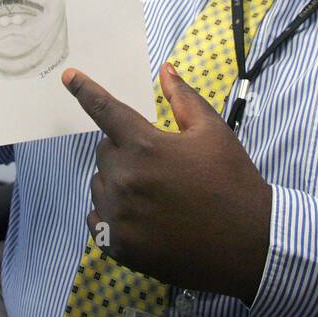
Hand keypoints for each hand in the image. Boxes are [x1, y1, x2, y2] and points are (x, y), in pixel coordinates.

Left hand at [65, 63, 272, 304]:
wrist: (250, 244)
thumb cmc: (233, 182)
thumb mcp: (214, 132)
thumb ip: (184, 99)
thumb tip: (165, 69)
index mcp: (145, 147)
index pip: (105, 111)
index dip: (85, 91)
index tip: (68, 76)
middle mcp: (124, 180)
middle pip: (105, 152)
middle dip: (126, 150)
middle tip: (160, 164)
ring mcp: (118, 216)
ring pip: (100, 185)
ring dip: (118, 182)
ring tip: (156, 194)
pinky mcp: (118, 246)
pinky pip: (97, 218)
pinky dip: (112, 214)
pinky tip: (142, 218)